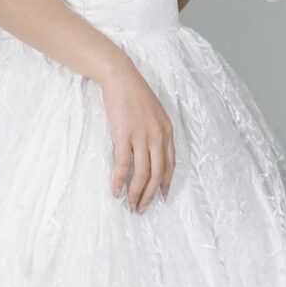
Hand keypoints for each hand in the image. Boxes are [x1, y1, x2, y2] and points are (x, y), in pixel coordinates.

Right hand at [100, 61, 176, 211]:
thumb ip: (156, 132)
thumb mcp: (154, 113)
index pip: (170, 164)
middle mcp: (158, 136)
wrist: (121, 78)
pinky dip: (120, 180)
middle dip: (150, 194)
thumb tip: (151, 151)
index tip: (161, 196)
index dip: (165, 182)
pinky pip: (124, 164)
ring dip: (136, 193)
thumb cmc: (135, 94)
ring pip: (142, 173)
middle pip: (157, 173)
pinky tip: (116, 191)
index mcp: (167, 131)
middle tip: (142, 208)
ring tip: (131, 206)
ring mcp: (142, 137)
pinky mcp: (124, 136)